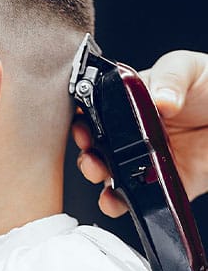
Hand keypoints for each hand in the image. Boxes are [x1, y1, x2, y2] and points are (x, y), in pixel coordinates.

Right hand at [72, 50, 207, 216]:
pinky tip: (117, 199)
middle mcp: (134, 132)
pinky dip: (123, 203)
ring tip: (99, 171)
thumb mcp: (188, 68)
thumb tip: (159, 98)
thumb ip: (170, 77)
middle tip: (90, 150)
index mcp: (130, 101)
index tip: (81, 125)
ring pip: (111, 172)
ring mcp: (148, 157)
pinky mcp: (169, 181)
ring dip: (98, 175)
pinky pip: (142, 197)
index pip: (96, 111)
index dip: (83, 120)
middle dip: (87, 150)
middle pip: (98, 144)